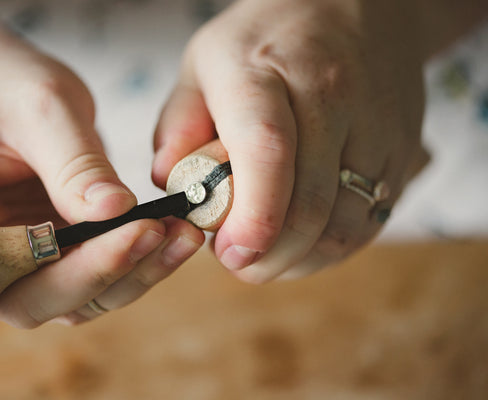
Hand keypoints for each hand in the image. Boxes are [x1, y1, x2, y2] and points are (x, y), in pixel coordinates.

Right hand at [0, 33, 203, 344]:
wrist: (19, 92)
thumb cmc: (8, 88)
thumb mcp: (39, 106)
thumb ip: (70, 161)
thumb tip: (112, 212)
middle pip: (17, 299)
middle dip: (86, 275)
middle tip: (145, 232)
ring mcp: (22, 266)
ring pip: (74, 300)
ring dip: (131, 275)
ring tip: (179, 233)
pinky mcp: (63, 262)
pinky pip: (105, 281)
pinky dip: (144, 264)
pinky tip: (178, 235)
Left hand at [152, 0, 427, 281]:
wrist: (356, 8)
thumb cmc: (265, 41)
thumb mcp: (204, 64)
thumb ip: (178, 125)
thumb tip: (170, 186)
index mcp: (264, 71)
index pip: (266, 150)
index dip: (252, 216)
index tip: (230, 253)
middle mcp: (329, 95)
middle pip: (309, 203)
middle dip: (270, 256)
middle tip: (240, 263)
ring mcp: (374, 124)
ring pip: (344, 224)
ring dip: (301, 259)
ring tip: (269, 256)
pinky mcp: (401, 149)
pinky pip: (369, 220)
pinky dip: (333, 248)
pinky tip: (304, 244)